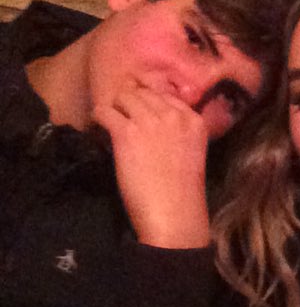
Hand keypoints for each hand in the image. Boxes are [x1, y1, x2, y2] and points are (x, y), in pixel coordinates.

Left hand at [93, 85, 210, 247]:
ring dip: (115, 108)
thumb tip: (153, 121)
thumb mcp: (191, 152)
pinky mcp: (126, 132)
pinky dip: (99, 116)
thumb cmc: (183, 192)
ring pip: (123, 97)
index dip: (151, 101)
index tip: (141, 111)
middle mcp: (173, 115)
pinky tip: (98, 126)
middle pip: (144, 93)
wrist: (174, 213)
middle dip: (131, 102)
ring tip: (110, 121)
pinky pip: (105, 110)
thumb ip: (179, 132)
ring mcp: (149, 121)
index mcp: (194, 120)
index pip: (167, 95)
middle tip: (122, 115)